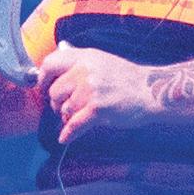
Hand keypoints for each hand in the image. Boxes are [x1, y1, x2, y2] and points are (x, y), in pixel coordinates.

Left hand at [41, 40, 156, 144]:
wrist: (150, 91)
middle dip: (57, 102)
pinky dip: (68, 133)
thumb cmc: (126, 79)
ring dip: (68, 116)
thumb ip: (78, 65)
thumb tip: (52, 73)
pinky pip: (74, 124)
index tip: (43, 86)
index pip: (50, 63)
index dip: (43, 78)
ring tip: (80, 116)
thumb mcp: (101, 61)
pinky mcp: (97, 109)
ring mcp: (90, 90)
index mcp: (84, 57)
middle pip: (54, 91)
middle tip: (65, 107)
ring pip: (63, 109)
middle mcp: (85, 71)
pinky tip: (65, 137)